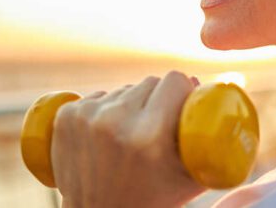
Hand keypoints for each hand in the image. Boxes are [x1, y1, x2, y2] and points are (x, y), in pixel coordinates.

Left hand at [52, 71, 205, 207]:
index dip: (182, 93)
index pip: (174, 80)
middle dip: (157, 101)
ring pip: (125, 89)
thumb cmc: (153, 199)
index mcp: (149, 135)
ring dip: (131, 107)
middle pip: (150, 82)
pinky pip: (101, 96)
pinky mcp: (67, 115)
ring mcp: (87, 117)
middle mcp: (115, 121)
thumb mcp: (192, 175)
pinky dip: (107, 111)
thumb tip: (198, 82)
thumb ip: (208, 133)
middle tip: (154, 131)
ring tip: (128, 139)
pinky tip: (107, 137)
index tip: (180, 108)